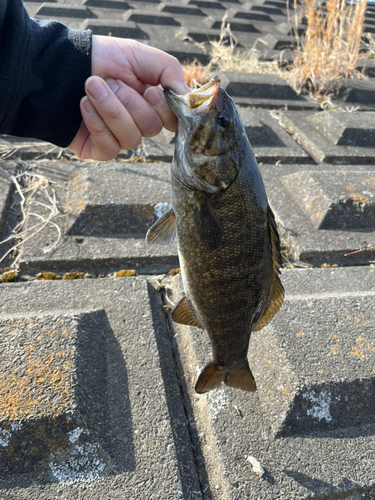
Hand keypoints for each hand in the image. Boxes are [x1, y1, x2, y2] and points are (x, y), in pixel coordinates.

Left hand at [69, 36, 188, 159]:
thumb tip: (187, 96)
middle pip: (151, 129)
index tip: (151, 92)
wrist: (61, 64)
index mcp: (153, 104)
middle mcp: (139, 124)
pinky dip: (96, 123)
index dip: (164, 110)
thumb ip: (170, 72)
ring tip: (92, 86)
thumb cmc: (102, 59)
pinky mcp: (99, 150)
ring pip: (131, 139)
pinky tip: (84, 104)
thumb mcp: (140, 56)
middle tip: (111, 81)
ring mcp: (119, 139)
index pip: (173, 122)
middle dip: (130, 102)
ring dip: (110, 109)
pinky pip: (109, 148)